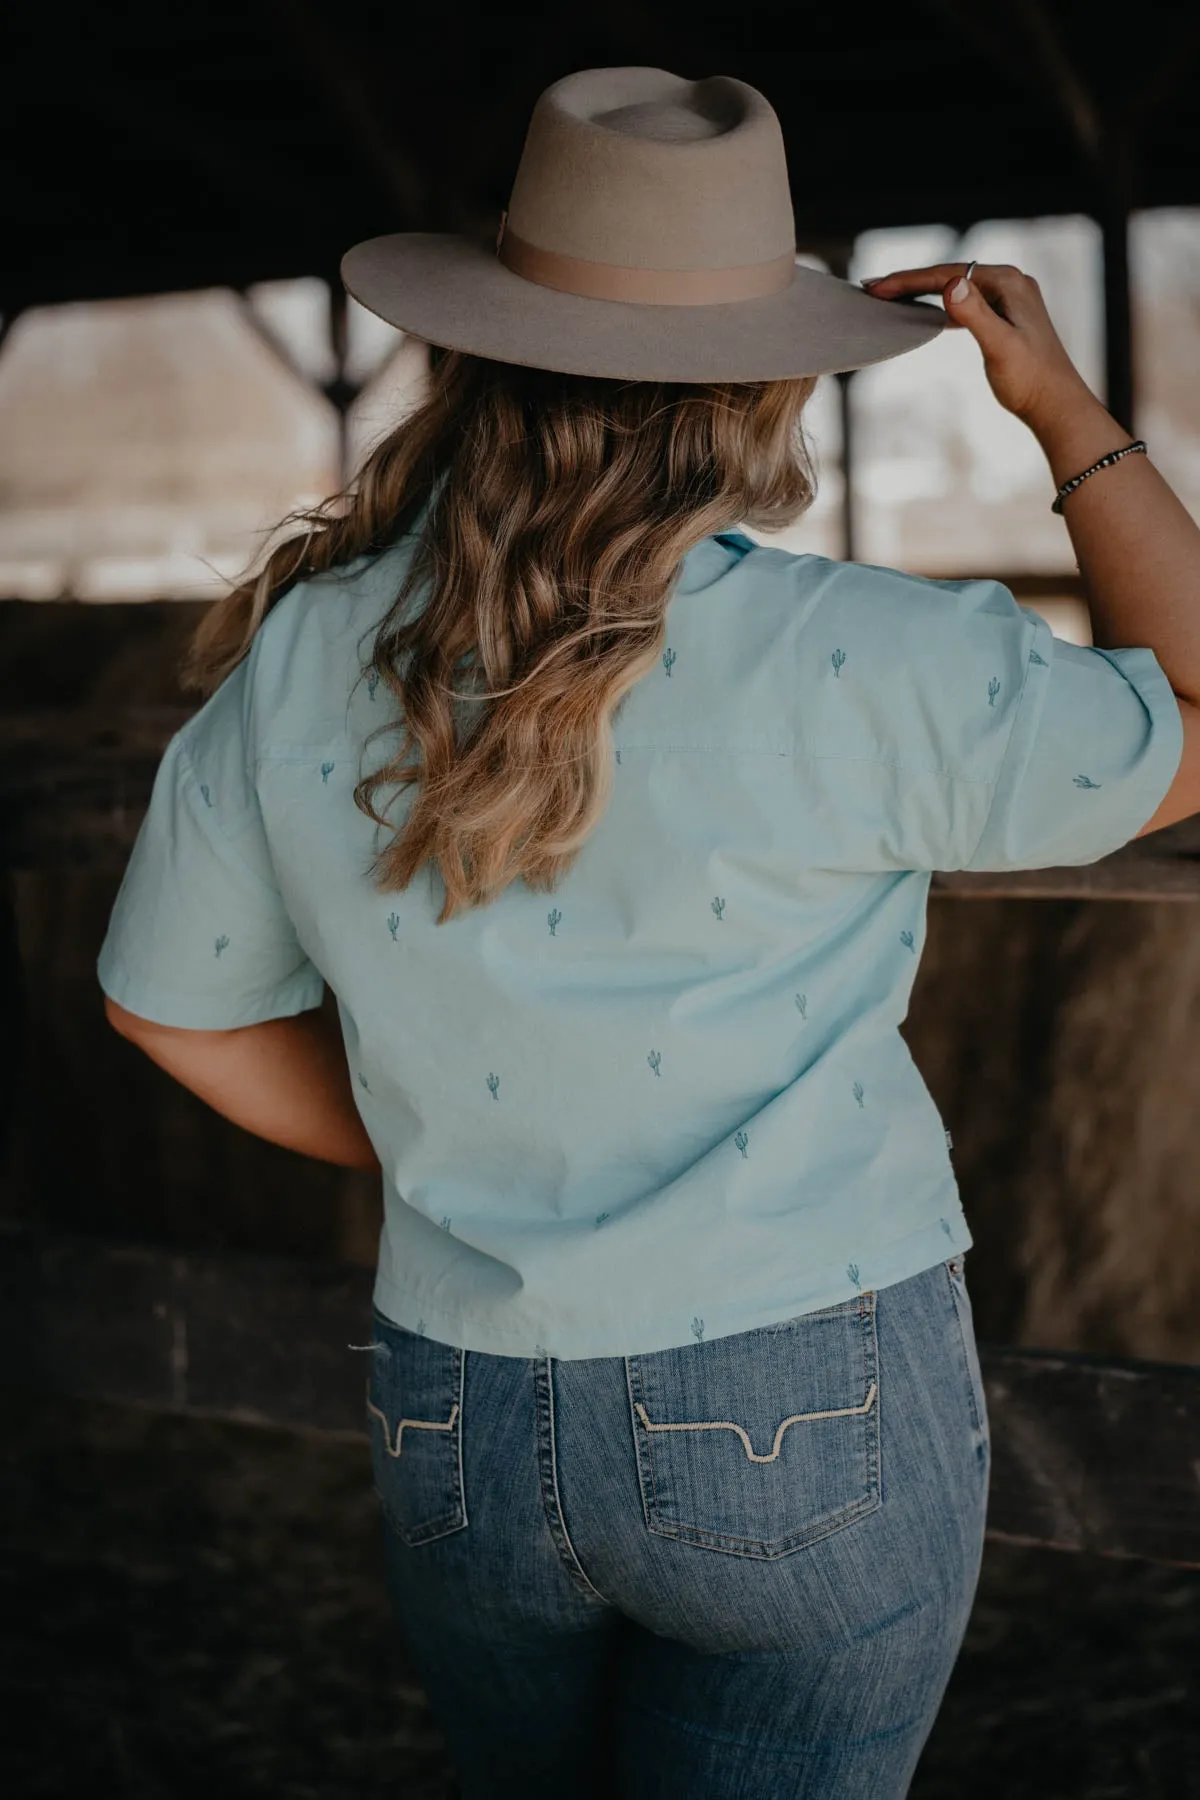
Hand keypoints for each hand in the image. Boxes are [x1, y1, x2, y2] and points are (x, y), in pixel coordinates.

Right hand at [861, 262, 1095, 432]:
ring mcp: (1009, 299)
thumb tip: (951, 285)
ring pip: (956, 289)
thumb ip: (975, 315)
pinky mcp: (1006, 317)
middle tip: (873, 288)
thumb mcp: (1000, 347)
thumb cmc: (1031, 380)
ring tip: (890, 296)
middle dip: (911, 281)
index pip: (948, 273)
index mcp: (1008, 283)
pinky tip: (924, 310)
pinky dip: (941, 306)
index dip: (909, 279)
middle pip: (950, 275)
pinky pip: (965, 304)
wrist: (1056, 405)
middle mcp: (1010, 283)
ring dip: (922, 292)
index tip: (877, 287)